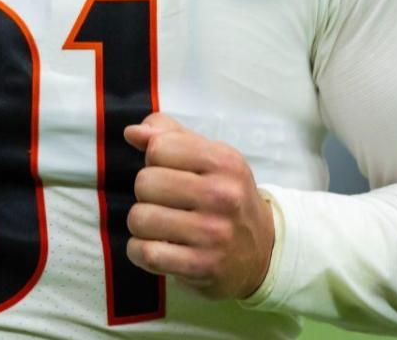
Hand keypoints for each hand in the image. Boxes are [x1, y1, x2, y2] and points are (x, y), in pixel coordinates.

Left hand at [122, 112, 275, 299]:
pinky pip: (147, 253)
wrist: (263, 250)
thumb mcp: (211, 157)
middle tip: (165, 202)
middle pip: (145, 182)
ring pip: (140, 219)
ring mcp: (212, 233)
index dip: (155, 160)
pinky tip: (155, 247)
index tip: (170, 172)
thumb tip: (132, 132)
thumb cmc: (226, 196)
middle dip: (146, 193)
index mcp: (224, 161)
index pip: (158, 147)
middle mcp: (221, 195)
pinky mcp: (201, 265)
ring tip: (159, 225)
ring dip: (141, 224)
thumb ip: (170, 136)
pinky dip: (140, 251)